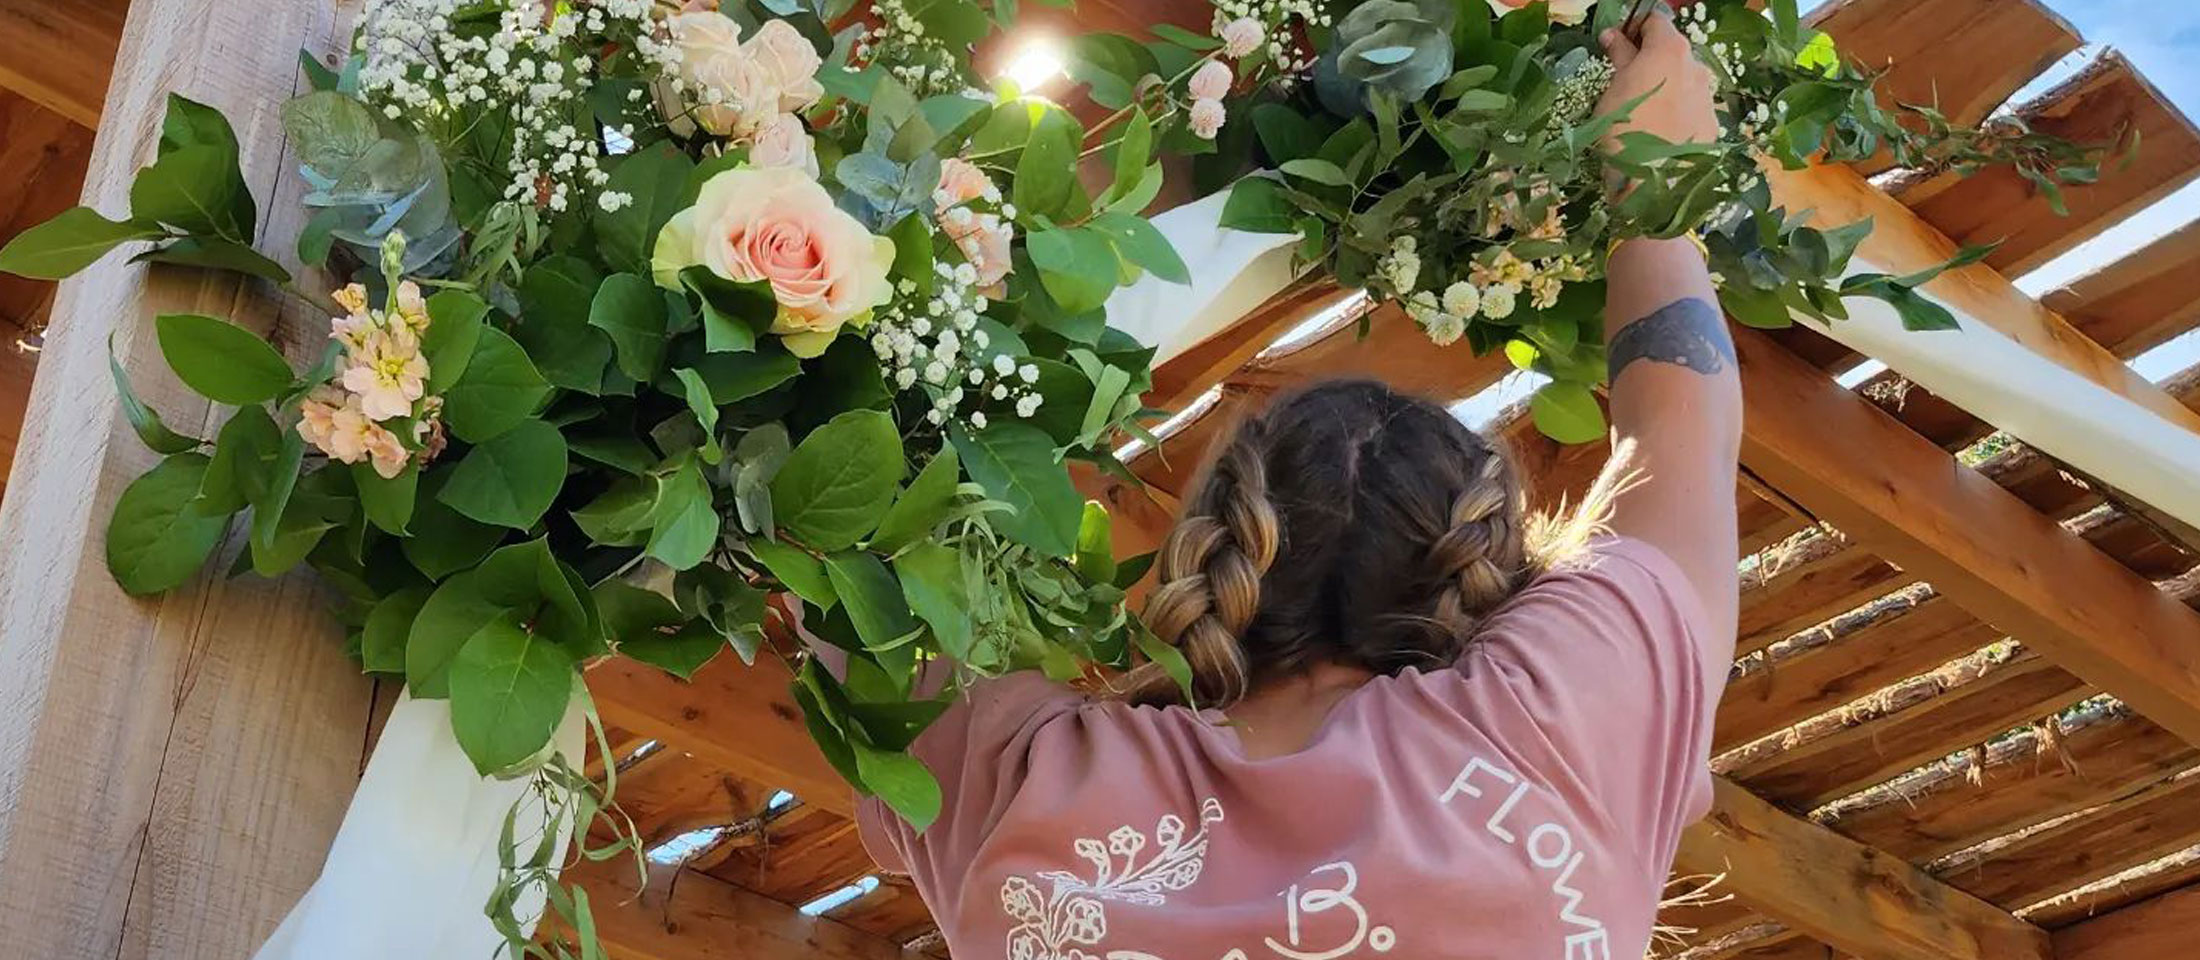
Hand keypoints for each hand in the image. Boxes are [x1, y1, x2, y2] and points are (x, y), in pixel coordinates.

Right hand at [1596, 11, 1717, 149]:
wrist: (1652, 182)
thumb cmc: (1623, 129)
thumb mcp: (1613, 88)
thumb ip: (1619, 55)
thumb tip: (1614, 35)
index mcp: (1670, 50)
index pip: (1656, 21)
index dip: (1635, 29)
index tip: (1620, 46)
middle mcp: (1696, 66)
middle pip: (1673, 51)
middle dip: (1652, 60)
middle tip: (1629, 82)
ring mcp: (1707, 95)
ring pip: (1685, 80)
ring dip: (1667, 86)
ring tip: (1646, 113)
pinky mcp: (1712, 123)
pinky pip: (1692, 107)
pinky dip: (1678, 111)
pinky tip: (1662, 132)